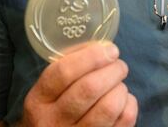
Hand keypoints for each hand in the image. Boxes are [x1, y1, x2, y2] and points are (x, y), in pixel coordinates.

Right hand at [21, 42, 137, 126]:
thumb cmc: (56, 108)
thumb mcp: (49, 90)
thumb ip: (69, 68)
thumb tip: (103, 48)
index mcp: (38, 101)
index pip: (63, 72)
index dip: (91, 57)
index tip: (109, 50)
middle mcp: (54, 121)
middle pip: (89, 88)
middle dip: (112, 70)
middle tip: (119, 65)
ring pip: (108, 107)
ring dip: (120, 89)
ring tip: (118, 85)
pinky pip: (123, 121)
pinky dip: (129, 105)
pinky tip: (123, 101)